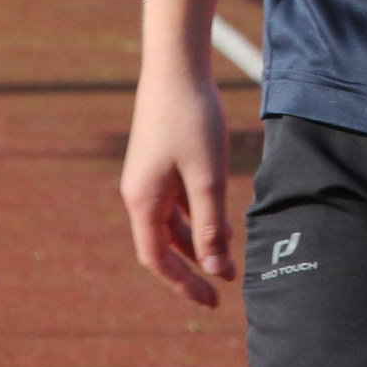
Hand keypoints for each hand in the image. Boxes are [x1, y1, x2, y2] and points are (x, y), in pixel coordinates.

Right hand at [120, 62, 233, 307]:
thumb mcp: (207, 177)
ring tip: (227, 259)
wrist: (176, 65)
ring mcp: (148, 176)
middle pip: (162, 244)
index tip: (212, 301)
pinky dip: (196, 217)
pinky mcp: (160, 161)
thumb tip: (218, 270)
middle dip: (191, 268)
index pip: (158, 258)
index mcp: (143, 200)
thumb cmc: (192, 118)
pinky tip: (220, 222)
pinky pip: (176, 202)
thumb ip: (212, 226)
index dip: (184, 284)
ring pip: (170, 223)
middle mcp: (139, 192)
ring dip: (196, 243)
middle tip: (221, 289)